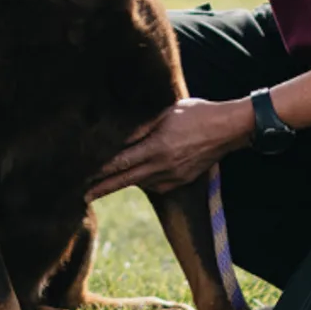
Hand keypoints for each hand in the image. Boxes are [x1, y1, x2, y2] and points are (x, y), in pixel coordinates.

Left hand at [86, 98, 254, 200]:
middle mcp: (163, 166)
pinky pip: (155, 184)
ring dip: (122, 183)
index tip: (83, 175)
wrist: (228, 129)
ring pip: (140, 183)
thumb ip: (141, 128)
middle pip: (125, 180)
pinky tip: (138, 173)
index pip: (121, 162)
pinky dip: (144, 179)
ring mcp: (172, 177)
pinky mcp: (180, 181)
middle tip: (82, 196)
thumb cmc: (196, 114)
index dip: (100, 170)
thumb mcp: (166, 113)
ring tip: (102, 184)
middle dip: (102, 188)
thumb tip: (119, 138)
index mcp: (157, 147)